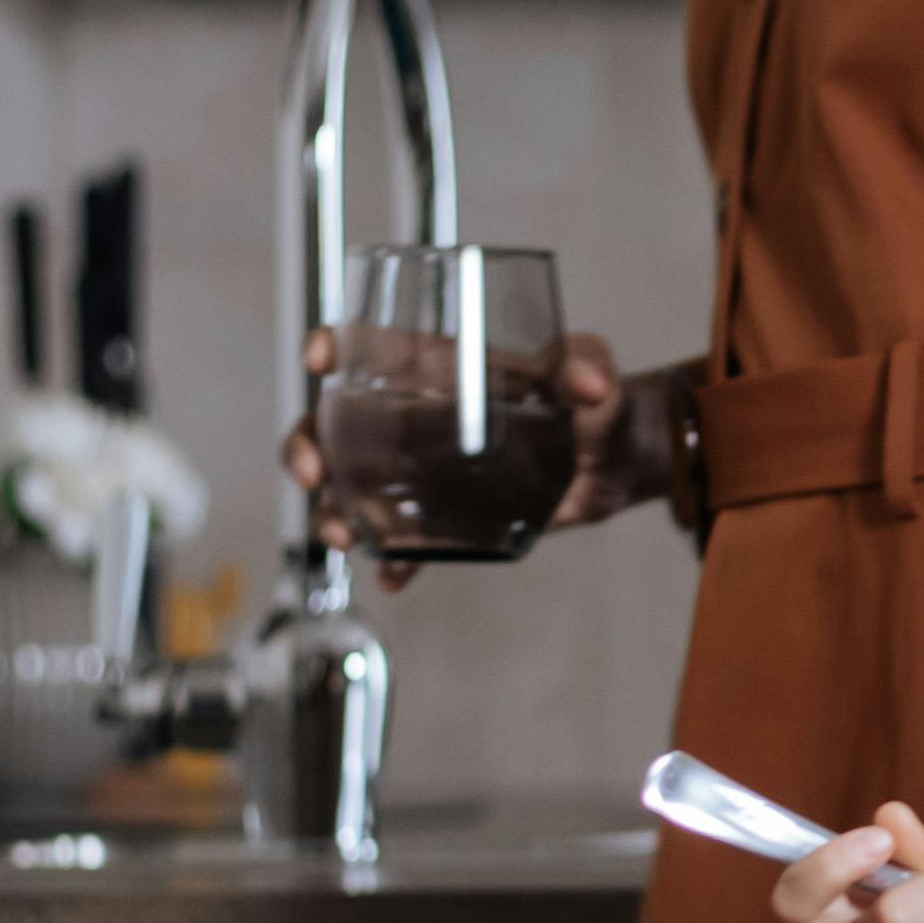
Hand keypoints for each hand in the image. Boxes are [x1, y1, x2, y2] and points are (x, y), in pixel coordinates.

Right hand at [284, 330, 687, 588]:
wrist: (617, 463)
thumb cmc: (596, 402)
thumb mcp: (593, 375)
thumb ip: (589, 365)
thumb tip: (590, 382)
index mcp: (445, 371)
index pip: (374, 350)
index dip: (337, 346)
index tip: (320, 359)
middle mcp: (421, 419)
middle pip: (336, 425)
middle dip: (306, 445)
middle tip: (311, 472)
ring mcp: (427, 471)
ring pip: (354, 488)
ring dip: (332, 511)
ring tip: (343, 534)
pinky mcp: (449, 517)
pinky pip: (407, 541)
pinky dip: (394, 560)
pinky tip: (394, 576)